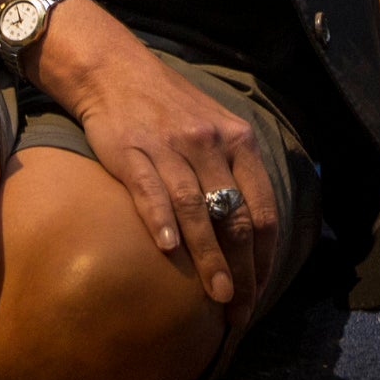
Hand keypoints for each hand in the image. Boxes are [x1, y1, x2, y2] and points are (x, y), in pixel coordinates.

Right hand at [38, 0, 276, 325]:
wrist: (114, 71)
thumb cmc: (169, 109)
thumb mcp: (216, 128)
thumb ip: (234, 173)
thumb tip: (252, 233)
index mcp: (238, 141)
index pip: (262, 208)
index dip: (264, 256)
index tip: (260, 292)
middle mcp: (210, 143)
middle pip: (235, 216)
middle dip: (242, 269)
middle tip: (239, 308)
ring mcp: (170, 146)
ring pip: (198, 209)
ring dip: (210, 257)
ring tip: (216, 296)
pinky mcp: (132, 150)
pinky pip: (151, 190)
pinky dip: (161, 220)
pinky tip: (168, 250)